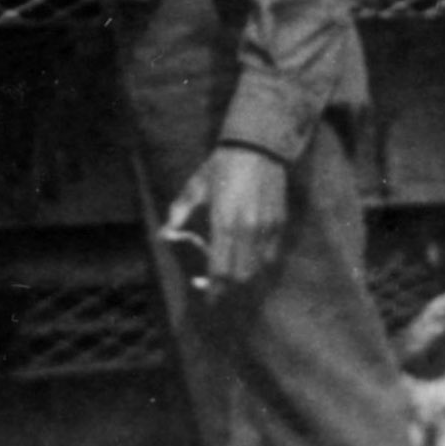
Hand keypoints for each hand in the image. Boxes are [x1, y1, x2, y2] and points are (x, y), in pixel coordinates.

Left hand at [164, 144, 289, 294]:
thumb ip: (179, 212)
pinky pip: (270, 255)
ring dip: (243, 276)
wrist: (257, 147)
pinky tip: (248, 258)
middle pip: (239, 275)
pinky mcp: (279, 224)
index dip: (213, 287)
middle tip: (215, 285)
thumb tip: (165, 234)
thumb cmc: (221, 166)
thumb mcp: (195, 186)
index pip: (219, 268)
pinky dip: (259, 264)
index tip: (207, 297)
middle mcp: (247, 230)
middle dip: (227, 286)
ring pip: (257, 268)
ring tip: (230, 272)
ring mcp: (266, 228)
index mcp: (223, 222)